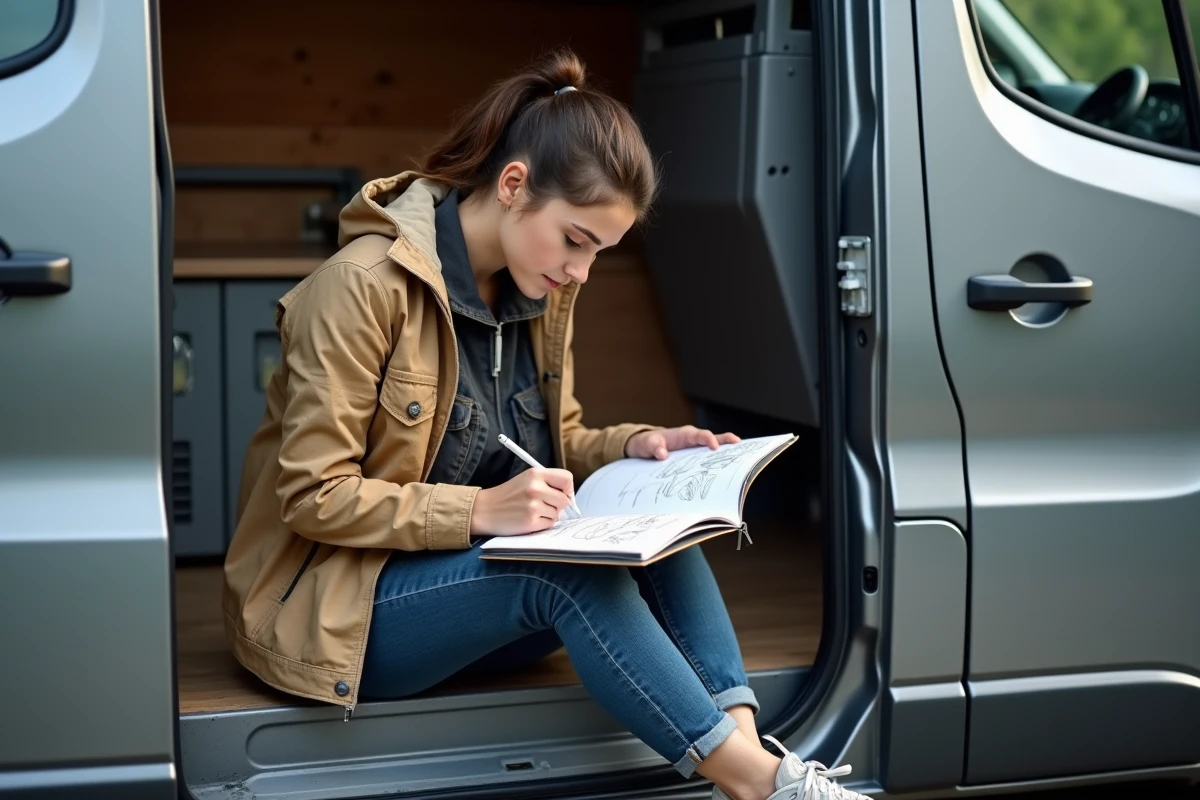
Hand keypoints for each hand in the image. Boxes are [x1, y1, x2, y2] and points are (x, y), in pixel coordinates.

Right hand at [470, 467, 576, 535]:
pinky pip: (549, 524)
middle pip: (565, 500)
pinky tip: (528, 519)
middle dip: (558, 505)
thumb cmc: (508, 495)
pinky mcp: (530, 521)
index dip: (568, 489)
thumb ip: (548, 483)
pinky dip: (541, 524)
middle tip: (543, 505)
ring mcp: (533, 505)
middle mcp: (535, 487)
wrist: (484, 510)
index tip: (563, 494)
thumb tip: (570, 498)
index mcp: (536, 473)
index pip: (567, 478)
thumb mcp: (526, 479)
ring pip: (557, 513)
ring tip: (531, 511)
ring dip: (548, 515)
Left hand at [624, 426, 740, 459]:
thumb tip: (663, 455)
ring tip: (739, 455)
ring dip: (725, 451)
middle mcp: (692, 439)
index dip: (708, 439)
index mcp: (684, 434)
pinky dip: (717, 460)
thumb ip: (655, 448)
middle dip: (726, 440)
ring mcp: (694, 447)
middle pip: (713, 437)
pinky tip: (726, 466)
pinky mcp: (693, 456)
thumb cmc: (648, 443)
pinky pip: (707, 457)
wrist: (646, 446)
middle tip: (738, 444)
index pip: (700, 435)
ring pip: (714, 446)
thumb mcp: (647, 444)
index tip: (714, 447)